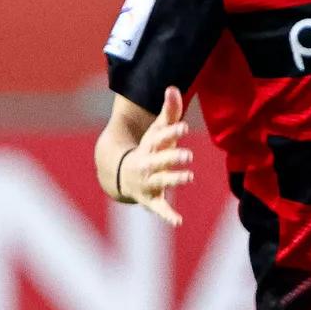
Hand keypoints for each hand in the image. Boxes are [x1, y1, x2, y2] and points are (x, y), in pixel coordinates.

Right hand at [118, 86, 194, 227]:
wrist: (122, 175)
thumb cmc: (149, 149)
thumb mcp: (157, 131)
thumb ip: (168, 111)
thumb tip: (173, 87)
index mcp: (150, 146)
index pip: (160, 138)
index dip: (171, 133)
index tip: (184, 127)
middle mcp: (147, 164)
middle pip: (159, 160)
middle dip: (172, 158)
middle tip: (187, 155)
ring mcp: (148, 182)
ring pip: (160, 181)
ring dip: (173, 179)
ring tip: (189, 176)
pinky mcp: (151, 199)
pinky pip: (159, 209)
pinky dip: (167, 216)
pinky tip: (179, 222)